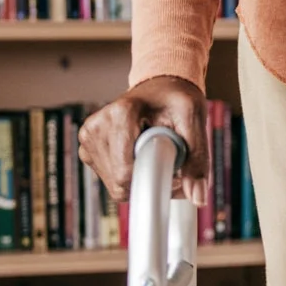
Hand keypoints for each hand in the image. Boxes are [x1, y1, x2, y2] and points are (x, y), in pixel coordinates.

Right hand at [79, 76, 208, 207]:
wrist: (158, 87)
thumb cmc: (175, 99)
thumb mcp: (194, 120)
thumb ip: (197, 159)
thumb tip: (198, 198)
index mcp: (120, 114)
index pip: (127, 172)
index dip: (155, 180)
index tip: (176, 173)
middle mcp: (97, 127)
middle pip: (121, 183)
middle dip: (150, 180)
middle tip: (170, 159)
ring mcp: (88, 139)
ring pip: (116, 186)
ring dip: (141, 178)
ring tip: (154, 153)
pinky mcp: (87, 150)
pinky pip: (112, 182)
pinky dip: (132, 177)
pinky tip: (140, 155)